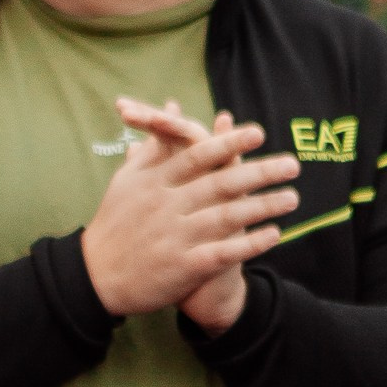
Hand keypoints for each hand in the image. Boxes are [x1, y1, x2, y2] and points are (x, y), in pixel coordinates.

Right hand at [79, 102, 298, 329]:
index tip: (258, 133)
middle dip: (260, 173)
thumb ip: (155, 144)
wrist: (94, 278)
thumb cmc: (113, 224)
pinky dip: (250, 244)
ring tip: (292, 197)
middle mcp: (166, 207)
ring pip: (227, 217)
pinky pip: (223, 253)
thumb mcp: (127, 180)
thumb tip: (172, 107)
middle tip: (293, 165)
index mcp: (154, 183)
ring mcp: (174, 238)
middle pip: (220, 185)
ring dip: (263, 207)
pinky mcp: (181, 268)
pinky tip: (274, 235)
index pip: (196, 157)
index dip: (228, 144)